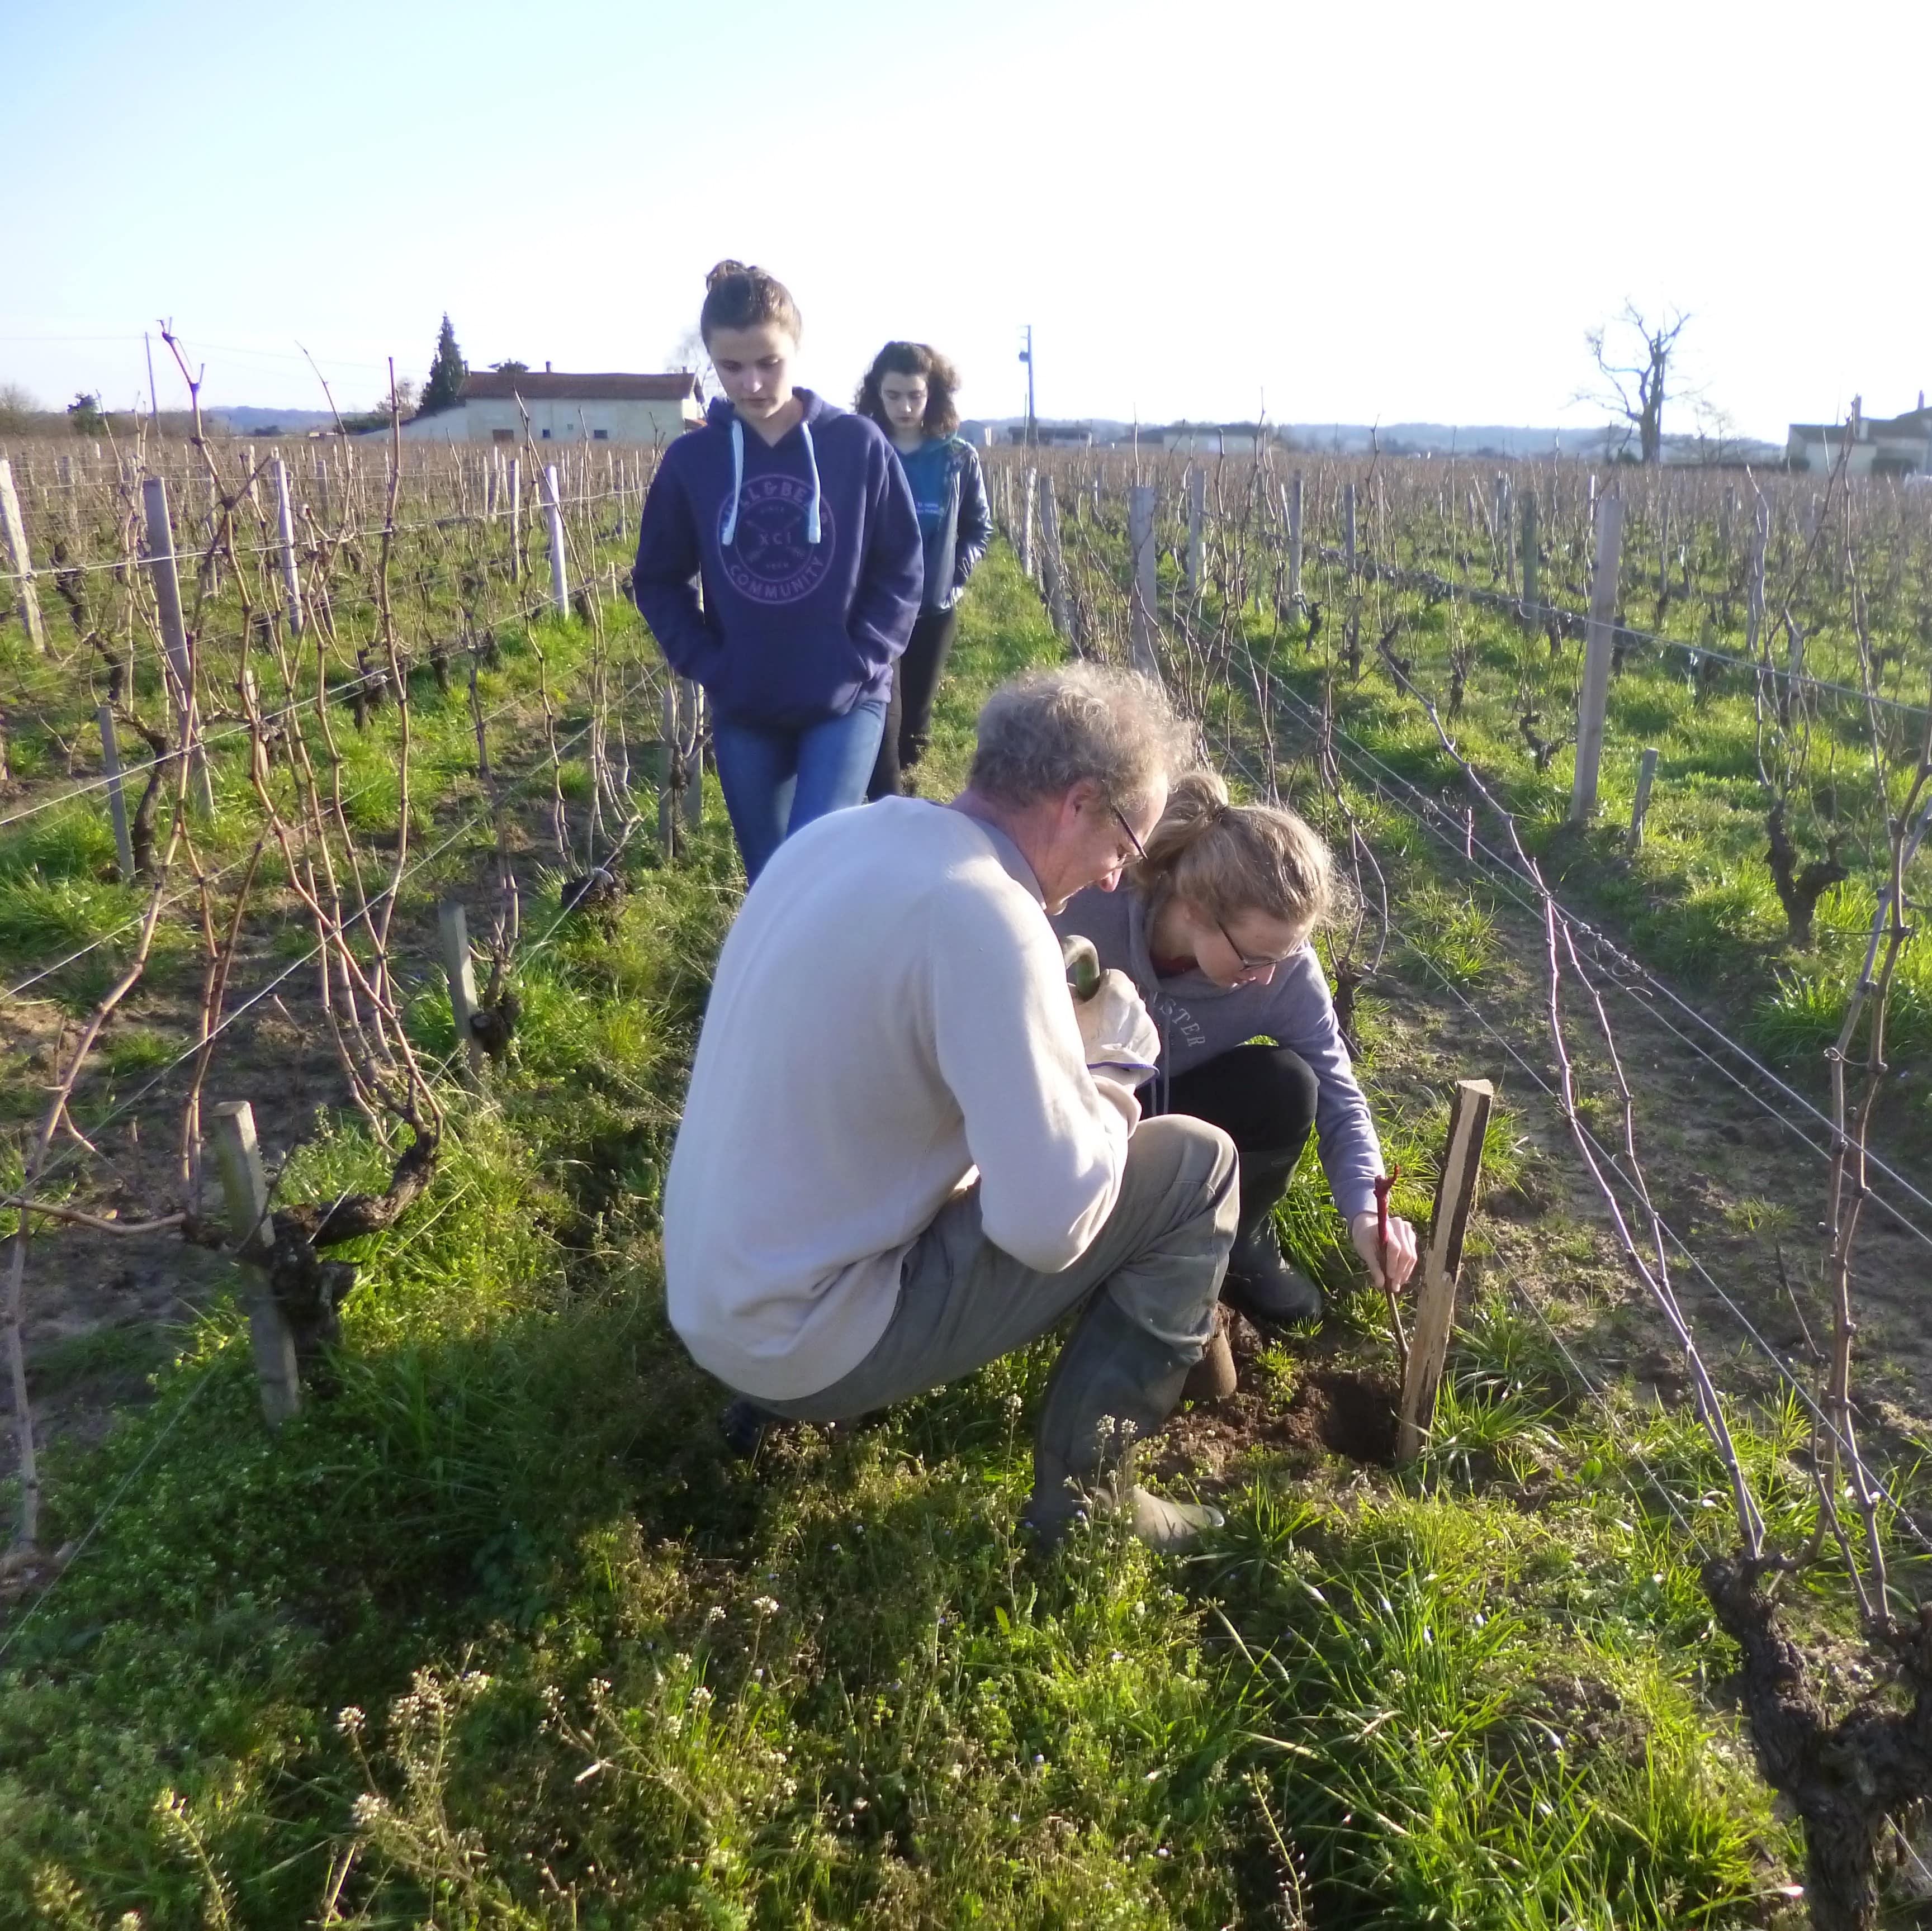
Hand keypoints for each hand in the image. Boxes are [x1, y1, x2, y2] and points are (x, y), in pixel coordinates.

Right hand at [1075, 968, 1158, 1083]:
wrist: (1098, 1083)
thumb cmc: (1079, 1045)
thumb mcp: (1066, 1012)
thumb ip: (1072, 992)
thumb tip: (1077, 988)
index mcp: (1118, 991)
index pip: (1112, 974)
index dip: (1099, 985)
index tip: (1089, 1000)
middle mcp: (1139, 1005)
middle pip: (1126, 995)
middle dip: (1113, 1003)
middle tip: (1096, 1021)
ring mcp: (1149, 1026)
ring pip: (1135, 1015)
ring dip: (1124, 1021)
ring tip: (1107, 1040)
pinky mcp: (1154, 1045)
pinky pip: (1142, 1034)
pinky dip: (1132, 1039)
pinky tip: (1118, 1051)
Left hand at [1350, 1210, 1418, 1290]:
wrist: (1369, 1228)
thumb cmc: (1365, 1239)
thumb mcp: (1365, 1251)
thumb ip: (1373, 1266)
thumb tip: (1381, 1285)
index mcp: (1386, 1226)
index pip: (1394, 1247)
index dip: (1393, 1264)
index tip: (1390, 1279)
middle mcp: (1400, 1226)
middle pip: (1406, 1253)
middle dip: (1400, 1272)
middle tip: (1394, 1287)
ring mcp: (1408, 1231)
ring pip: (1412, 1256)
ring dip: (1405, 1272)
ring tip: (1397, 1285)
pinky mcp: (1411, 1238)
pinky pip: (1413, 1256)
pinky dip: (1407, 1268)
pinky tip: (1400, 1277)